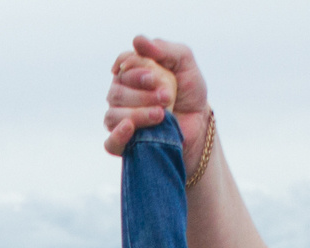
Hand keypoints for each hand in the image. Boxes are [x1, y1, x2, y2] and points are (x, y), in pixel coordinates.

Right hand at [105, 35, 206, 155]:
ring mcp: (120, 120)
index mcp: (131, 73)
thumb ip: (165, 49)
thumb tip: (137, 41)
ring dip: (137, 114)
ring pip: (113, 115)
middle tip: (167, 97)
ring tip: (161, 114)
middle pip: (117, 92)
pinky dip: (118, 135)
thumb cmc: (189, 91)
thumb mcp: (185, 63)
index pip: (122, 67)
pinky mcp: (125, 144)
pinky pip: (110, 142)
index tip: (155, 77)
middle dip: (142, 95)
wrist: (199, 123)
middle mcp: (121, 95)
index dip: (136, 72)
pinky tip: (130, 127)